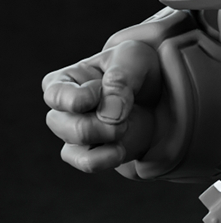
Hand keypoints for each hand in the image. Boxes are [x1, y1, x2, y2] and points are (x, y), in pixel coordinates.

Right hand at [42, 40, 161, 172]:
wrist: (162, 92)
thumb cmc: (138, 69)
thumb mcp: (133, 59)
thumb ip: (120, 79)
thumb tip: (110, 114)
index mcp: (63, 81)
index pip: (57, 96)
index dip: (84, 97)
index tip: (104, 88)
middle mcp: (63, 110)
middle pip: (61, 125)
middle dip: (98, 123)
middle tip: (123, 114)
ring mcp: (76, 134)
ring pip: (73, 148)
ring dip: (106, 138)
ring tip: (125, 126)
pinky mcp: (93, 152)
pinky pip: (87, 163)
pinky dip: (105, 159)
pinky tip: (122, 149)